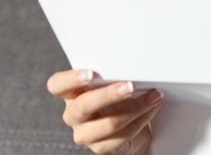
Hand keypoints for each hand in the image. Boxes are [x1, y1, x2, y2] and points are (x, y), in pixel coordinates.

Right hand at [47, 68, 163, 154]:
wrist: (133, 126)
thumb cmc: (121, 98)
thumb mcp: (113, 82)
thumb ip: (113, 74)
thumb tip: (133, 63)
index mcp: (72, 93)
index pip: (57, 85)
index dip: (70, 79)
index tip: (91, 73)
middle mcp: (74, 114)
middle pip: (83, 106)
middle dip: (109, 95)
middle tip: (130, 86)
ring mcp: (85, 133)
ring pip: (108, 123)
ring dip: (136, 107)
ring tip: (153, 96)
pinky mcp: (101, 147)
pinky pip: (122, 135)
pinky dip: (142, 119)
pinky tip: (152, 108)